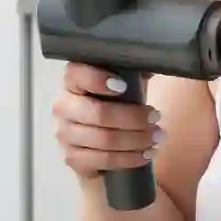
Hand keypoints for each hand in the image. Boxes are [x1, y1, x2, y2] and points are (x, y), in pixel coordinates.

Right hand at [50, 63, 161, 180]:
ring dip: (136, 139)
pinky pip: (104, 161)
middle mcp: (62, 107)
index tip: (124, 86)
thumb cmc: (115, 104)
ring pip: (104, 140)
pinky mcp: (72, 159)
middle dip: (133, 117)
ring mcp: (65, 135)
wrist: (99, 143)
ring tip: (157, 137)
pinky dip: (130, 159)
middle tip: (156, 117)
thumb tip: (157, 59)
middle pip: (98, 113)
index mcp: (72, 82)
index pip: (77, 75)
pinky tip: (146, 154)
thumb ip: (136, 70)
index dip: (98, 80)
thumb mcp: (125, 84)